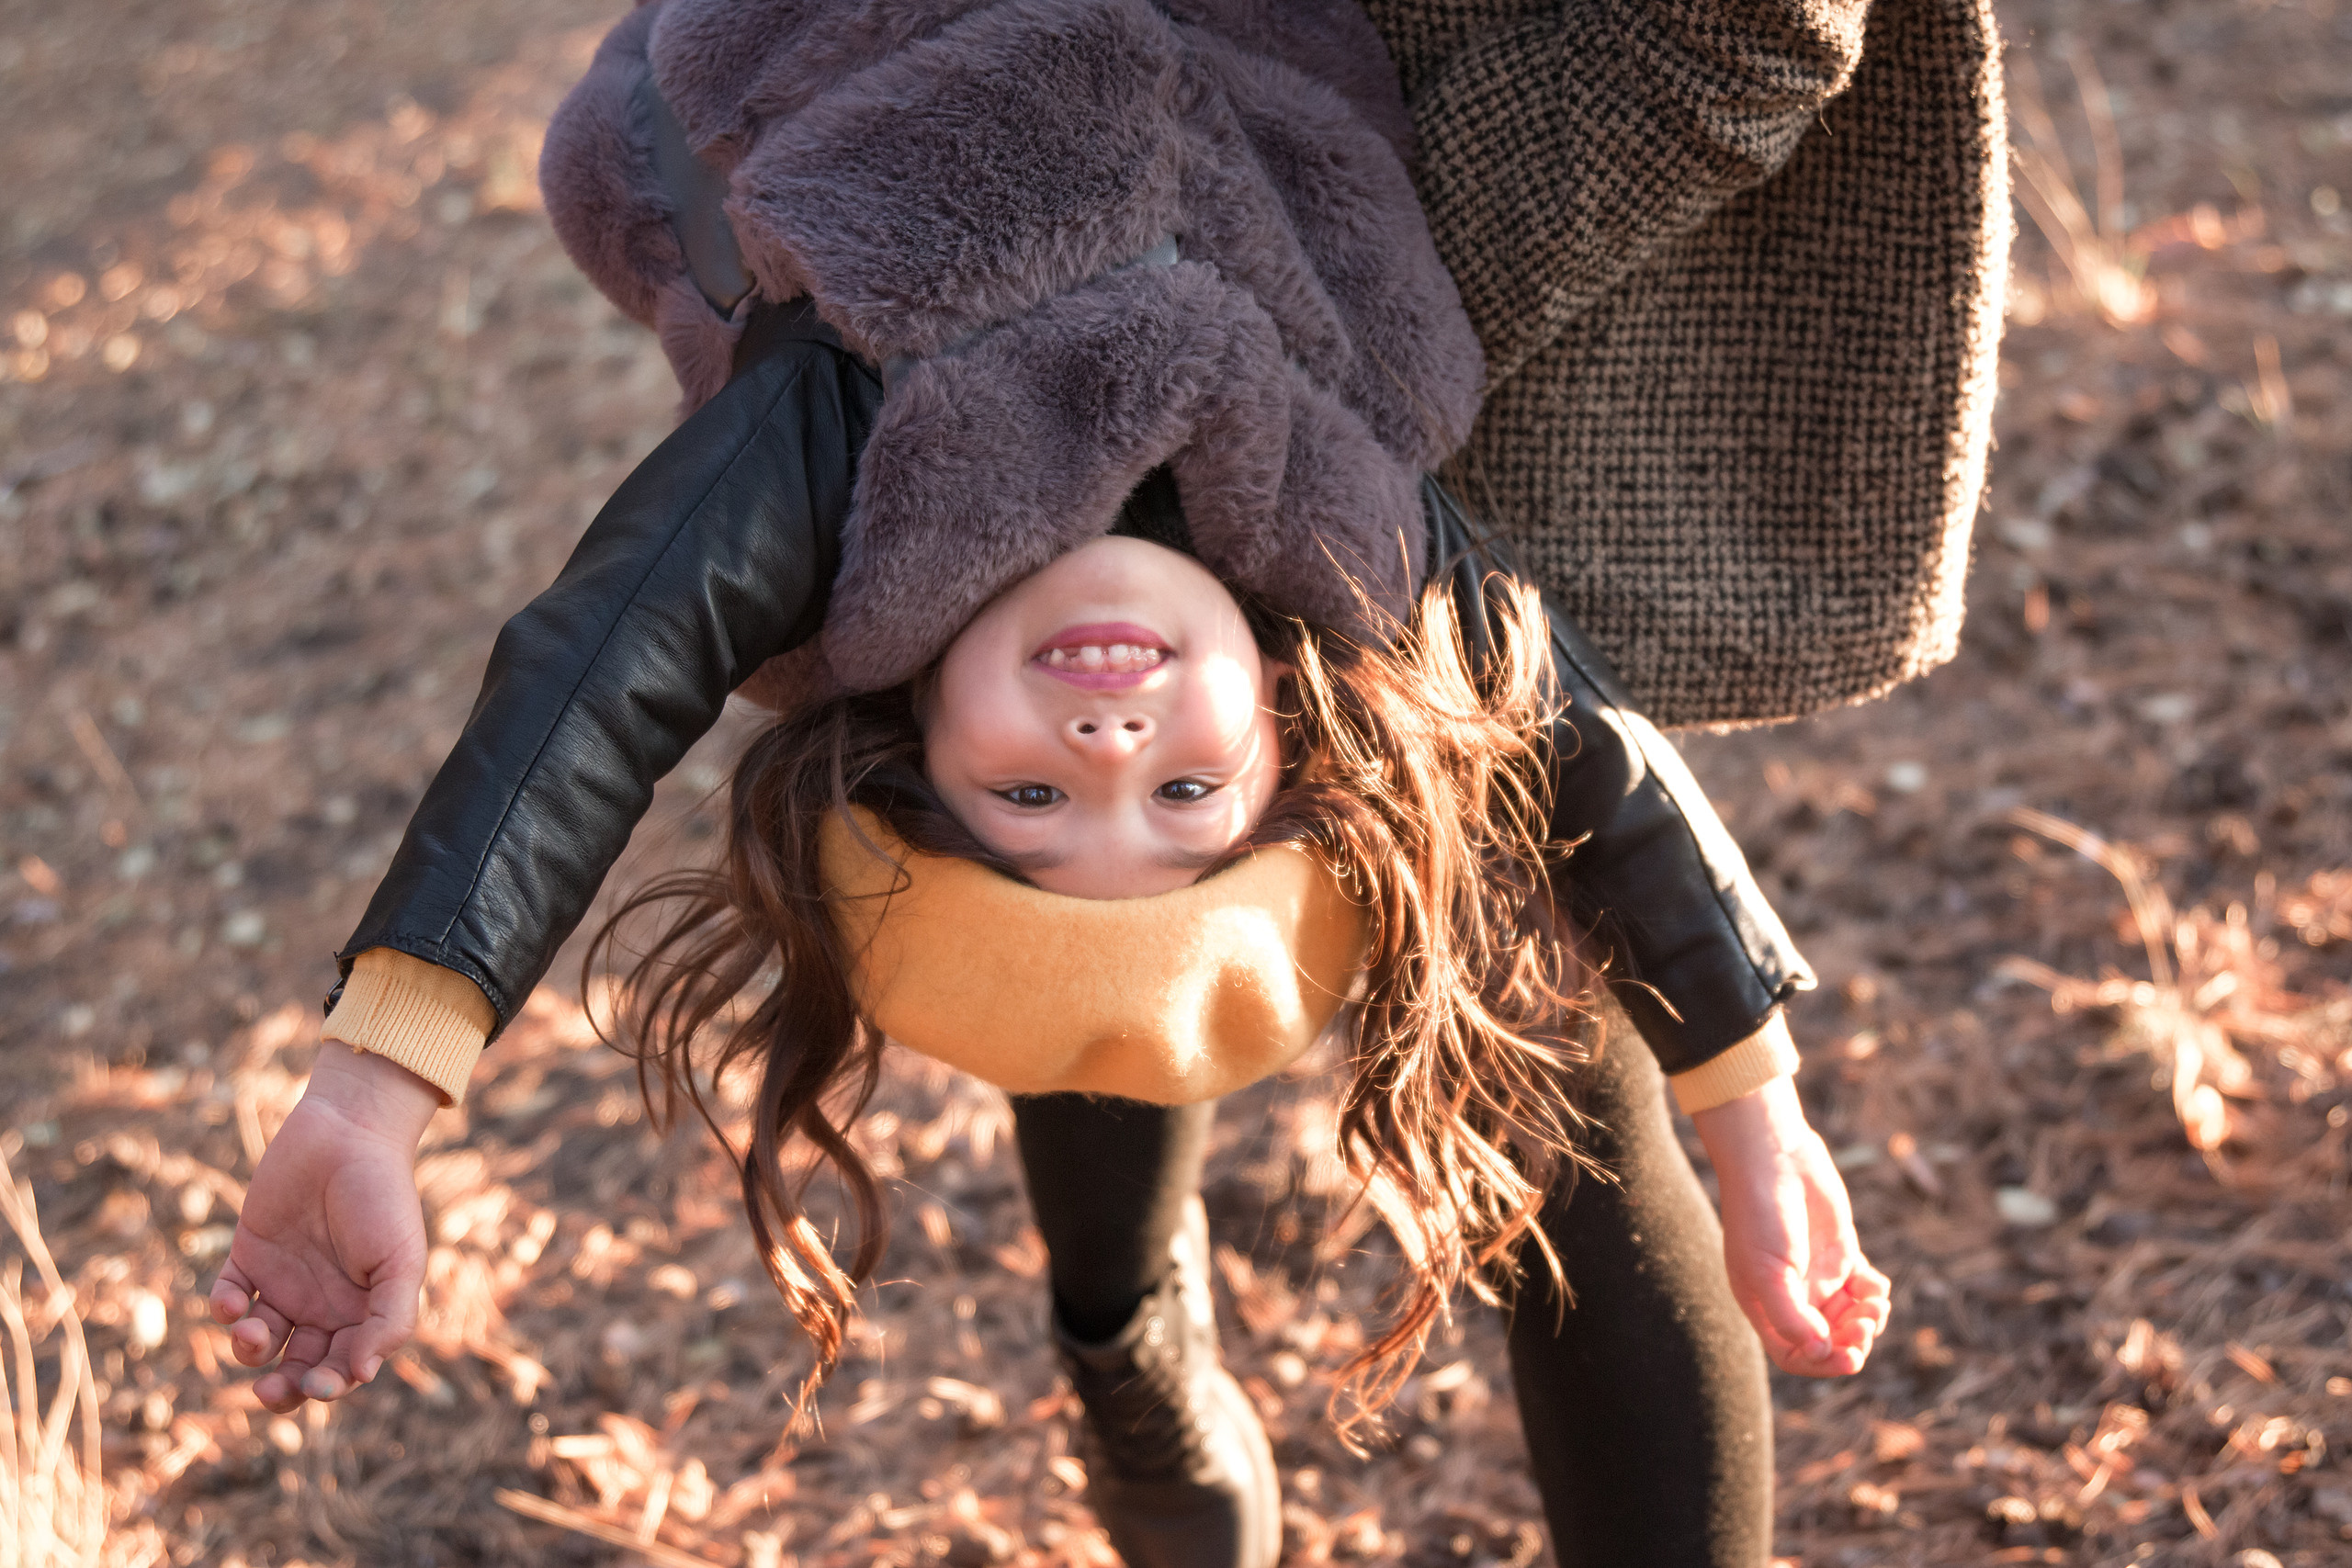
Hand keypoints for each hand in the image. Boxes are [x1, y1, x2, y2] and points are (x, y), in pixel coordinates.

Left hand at [208, 1043, 439, 1412]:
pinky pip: (227, 1297)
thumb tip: (363, 1376)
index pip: (341, 1368)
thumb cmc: (383, 1198)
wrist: (347, 1135)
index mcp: (361, 1310)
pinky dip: (222, 1310)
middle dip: (283, 1389)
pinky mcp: (247, 1256)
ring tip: (251, 1334)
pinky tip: (232, 1305)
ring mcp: (282, 1282)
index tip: (319, 1384)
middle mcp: (320, 1304)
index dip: (328, 1385)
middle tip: (271, 1392)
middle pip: (296, 1366)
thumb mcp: (400, 1262)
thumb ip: (391, 1320)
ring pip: (257, 1341)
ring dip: (249, 1351)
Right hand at [1691, 1067, 1889, 1376]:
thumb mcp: (1767, 1270)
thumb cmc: (1761, 1213)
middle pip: (1829, 1342)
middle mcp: (1792, 1295)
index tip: (1848, 1355)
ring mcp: (1818, 1275)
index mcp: (1765, 1305)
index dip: (1823, 1364)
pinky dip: (1876, 1293)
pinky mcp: (1840, 1253)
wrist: (1775, 1156)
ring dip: (1869, 1319)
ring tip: (1874, 1300)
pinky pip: (1864, 1290)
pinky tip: (1874, 1282)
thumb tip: (1821, 1352)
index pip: (1795, 1355)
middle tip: (1866, 1323)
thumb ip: (1790, 1316)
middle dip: (1853, 1341)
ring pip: (1851, 1319)